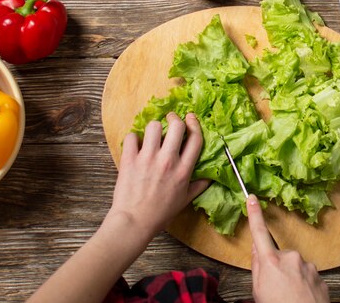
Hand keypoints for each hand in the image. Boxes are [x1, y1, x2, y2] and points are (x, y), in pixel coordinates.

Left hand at [107, 112, 208, 236]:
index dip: (194, 124)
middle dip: (174, 118)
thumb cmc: (160, 213)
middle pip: (177, 126)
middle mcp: (167, 161)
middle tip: (170, 119)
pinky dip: (134, 138)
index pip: (195, 138)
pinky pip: (132, 136)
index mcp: (183, 170)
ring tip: (152, 134)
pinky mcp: (130, 160)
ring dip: (154, 128)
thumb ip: (198, 186)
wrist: (134, 222)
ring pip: (154, 127)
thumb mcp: (184, 200)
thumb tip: (209, 177)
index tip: (191, 118)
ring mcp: (147, 159)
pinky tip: (136, 145)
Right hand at [247, 195, 328, 302]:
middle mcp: (291, 259)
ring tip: (288, 298)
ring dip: (291, 279)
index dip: (254, 214)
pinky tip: (300, 299)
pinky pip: (308, 277)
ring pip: (295, 268)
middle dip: (276, 268)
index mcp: (271, 262)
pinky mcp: (321, 277)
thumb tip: (258, 249)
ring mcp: (308, 267)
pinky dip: (303, 287)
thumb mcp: (258, 291)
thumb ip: (257, 267)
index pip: (259, 233)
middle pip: (279, 257)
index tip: (252, 198)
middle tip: (273, 289)